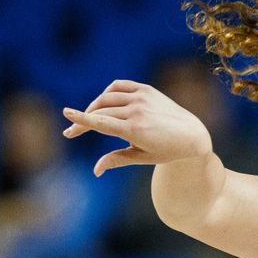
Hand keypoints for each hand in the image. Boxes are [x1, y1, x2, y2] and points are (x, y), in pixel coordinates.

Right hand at [62, 80, 213, 176]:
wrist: (192, 134)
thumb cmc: (166, 151)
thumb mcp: (142, 158)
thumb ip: (117, 160)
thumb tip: (96, 171)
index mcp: (135, 130)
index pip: (101, 123)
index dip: (81, 119)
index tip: (66, 114)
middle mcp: (137, 111)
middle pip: (100, 113)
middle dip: (83, 123)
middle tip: (71, 133)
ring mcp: (142, 98)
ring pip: (106, 99)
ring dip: (93, 108)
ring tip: (88, 120)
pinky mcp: (146, 89)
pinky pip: (119, 86)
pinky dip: (107, 92)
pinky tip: (103, 102)